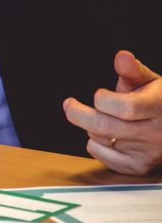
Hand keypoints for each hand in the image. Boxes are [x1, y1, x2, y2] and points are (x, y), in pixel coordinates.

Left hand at [63, 50, 161, 175]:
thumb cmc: (159, 102)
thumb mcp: (151, 82)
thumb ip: (133, 70)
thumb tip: (122, 56)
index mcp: (158, 107)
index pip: (125, 108)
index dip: (104, 100)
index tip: (98, 95)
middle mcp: (155, 133)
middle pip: (105, 126)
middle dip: (78, 114)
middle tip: (69, 105)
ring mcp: (147, 152)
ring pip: (101, 139)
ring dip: (91, 128)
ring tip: (101, 118)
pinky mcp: (138, 167)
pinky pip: (102, 156)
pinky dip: (95, 145)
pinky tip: (106, 136)